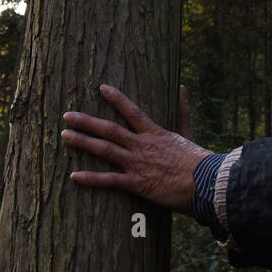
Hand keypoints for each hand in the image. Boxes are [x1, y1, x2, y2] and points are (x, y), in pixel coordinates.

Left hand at [63, 83, 209, 213]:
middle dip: (86, 122)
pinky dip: (91, 178)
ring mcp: (138, 164)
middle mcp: (142, 145)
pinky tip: (74, 175)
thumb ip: (183, 110)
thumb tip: (183, 88)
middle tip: (67, 116)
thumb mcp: (189, 132)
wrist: (207, 183)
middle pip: (109, 129)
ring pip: (105, 150)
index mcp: (155, 133)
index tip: (101, 87)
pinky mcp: (138, 183)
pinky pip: (109, 180)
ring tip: (64, 136)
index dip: (115, 98)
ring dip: (82, 142)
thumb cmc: (200, 160)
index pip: (132, 110)